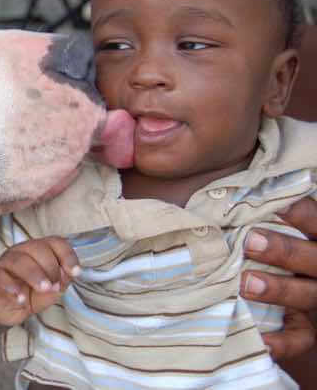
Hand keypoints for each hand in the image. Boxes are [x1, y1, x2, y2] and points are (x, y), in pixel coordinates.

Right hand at [0, 237, 79, 327]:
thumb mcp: (51, 290)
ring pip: (19, 260)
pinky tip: (21, 299)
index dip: (68, 255)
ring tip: (44, 289)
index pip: (56, 242)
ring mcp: (6, 262)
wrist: (3, 307)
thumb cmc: (29, 293)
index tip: (76, 273)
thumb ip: (60, 282)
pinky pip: (1, 277)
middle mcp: (22, 251)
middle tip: (55, 288)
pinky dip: (13, 288)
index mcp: (40, 251)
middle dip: (51, 268)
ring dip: (34, 274)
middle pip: (37, 248)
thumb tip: (65, 275)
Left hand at [242, 197, 316, 359]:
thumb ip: (256, 210)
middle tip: (250, 241)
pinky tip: (261, 340)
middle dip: (284, 250)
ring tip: (246, 284)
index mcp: (316, 235)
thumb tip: (225, 191)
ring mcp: (314, 296)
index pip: (316, 219)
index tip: (276, 203)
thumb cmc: (258, 240)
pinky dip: (283, 342)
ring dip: (279, 290)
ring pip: (308, 295)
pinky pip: (302, 337)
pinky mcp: (305, 326)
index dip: (301, 212)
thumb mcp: (266, 223)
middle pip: (314, 258)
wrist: (268, 276)